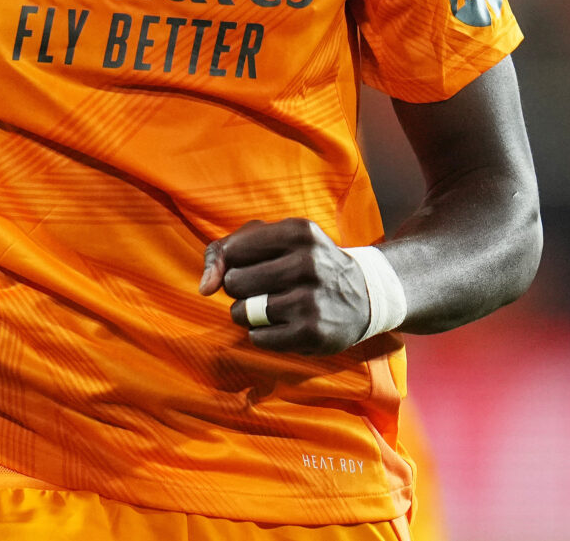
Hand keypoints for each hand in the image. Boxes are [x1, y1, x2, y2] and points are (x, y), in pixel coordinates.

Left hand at [197, 218, 370, 355]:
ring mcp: (312, 298)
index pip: (231, 250)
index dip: (231, 262)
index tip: (248, 265)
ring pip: (242, 311)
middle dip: (240, 289)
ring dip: (248, 313)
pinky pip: (258, 337)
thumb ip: (225, 250)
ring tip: (272, 308)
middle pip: (233, 282)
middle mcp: (308, 262)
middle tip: (266, 287)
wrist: (365, 294)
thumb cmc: (304, 262)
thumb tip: (204, 286)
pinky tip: (284, 325)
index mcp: (297, 231)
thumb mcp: (274, 240)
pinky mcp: (313, 332)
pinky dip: (262, 334)